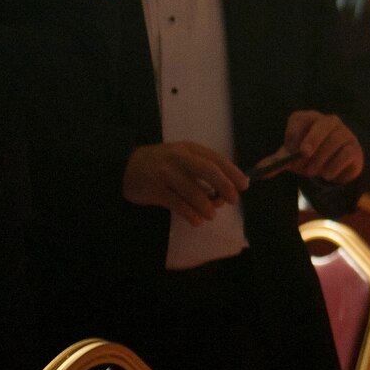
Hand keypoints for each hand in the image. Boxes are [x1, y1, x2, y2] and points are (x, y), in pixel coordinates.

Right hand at [123, 141, 247, 226]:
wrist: (125, 167)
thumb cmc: (161, 164)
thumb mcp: (181, 159)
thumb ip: (201, 171)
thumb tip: (224, 193)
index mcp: (189, 149)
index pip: (216, 159)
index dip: (232, 172)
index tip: (244, 185)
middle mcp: (178, 157)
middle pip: (207, 170)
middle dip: (224, 186)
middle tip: (233, 200)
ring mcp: (165, 173)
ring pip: (192, 191)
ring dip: (206, 206)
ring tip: (211, 215)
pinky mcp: (154, 189)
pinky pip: (177, 204)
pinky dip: (190, 214)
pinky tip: (196, 221)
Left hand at [279, 110, 363, 182]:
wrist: (336, 165)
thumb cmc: (311, 156)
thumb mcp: (293, 158)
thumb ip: (278, 162)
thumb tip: (259, 170)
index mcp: (310, 119)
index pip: (300, 118)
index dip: (294, 132)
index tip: (289, 149)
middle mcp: (329, 122)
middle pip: (323, 124)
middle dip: (313, 139)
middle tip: (304, 154)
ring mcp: (344, 133)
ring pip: (335, 141)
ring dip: (321, 158)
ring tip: (312, 172)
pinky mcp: (354, 148)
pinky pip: (345, 154)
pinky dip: (334, 166)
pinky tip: (327, 174)